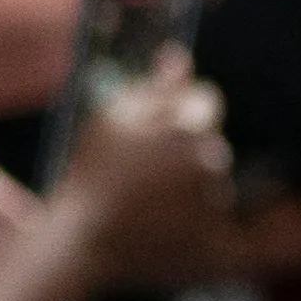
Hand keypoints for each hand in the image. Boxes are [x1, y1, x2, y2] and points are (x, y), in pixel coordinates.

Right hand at [52, 63, 235, 288]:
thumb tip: (180, 56)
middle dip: (183, 154)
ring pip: (213, 184)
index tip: (151, 135)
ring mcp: (216, 205)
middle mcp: (211, 162)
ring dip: (190, 189)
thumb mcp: (113, 119)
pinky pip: (218, 226)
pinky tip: (161, 229)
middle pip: (210, 144)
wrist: (82, 241)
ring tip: (146, 205)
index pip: (205, 101)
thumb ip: (154, 87)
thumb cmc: (91, 175)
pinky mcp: (217, 244)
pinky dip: (197, 227)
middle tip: (141, 176)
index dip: (177, 113)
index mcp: (190, 127)